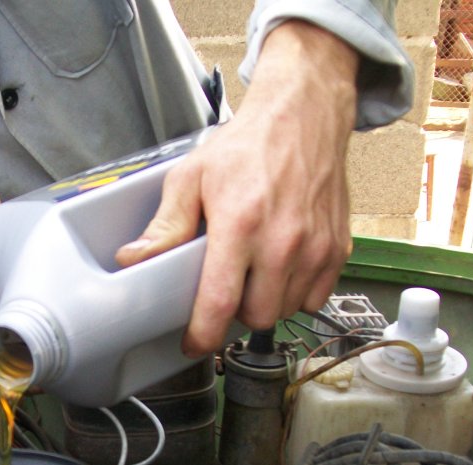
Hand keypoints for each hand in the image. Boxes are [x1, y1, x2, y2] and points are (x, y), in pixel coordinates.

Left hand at [115, 21, 359, 356]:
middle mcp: (283, 241)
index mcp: (240, 225)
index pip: (220, 303)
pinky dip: (296, 293)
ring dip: (266, 304)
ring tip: (253, 275)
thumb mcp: (192, 178)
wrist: (304, 114)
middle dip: (235, 314)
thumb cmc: (246, 145)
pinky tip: (281, 269)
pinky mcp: (338, 247)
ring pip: (286, 311)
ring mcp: (315, 246)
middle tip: (225, 291)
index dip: (202, 335)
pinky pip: (315, 297)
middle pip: (256, 316)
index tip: (192, 344)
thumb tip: (134, 259)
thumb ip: (165, 226)